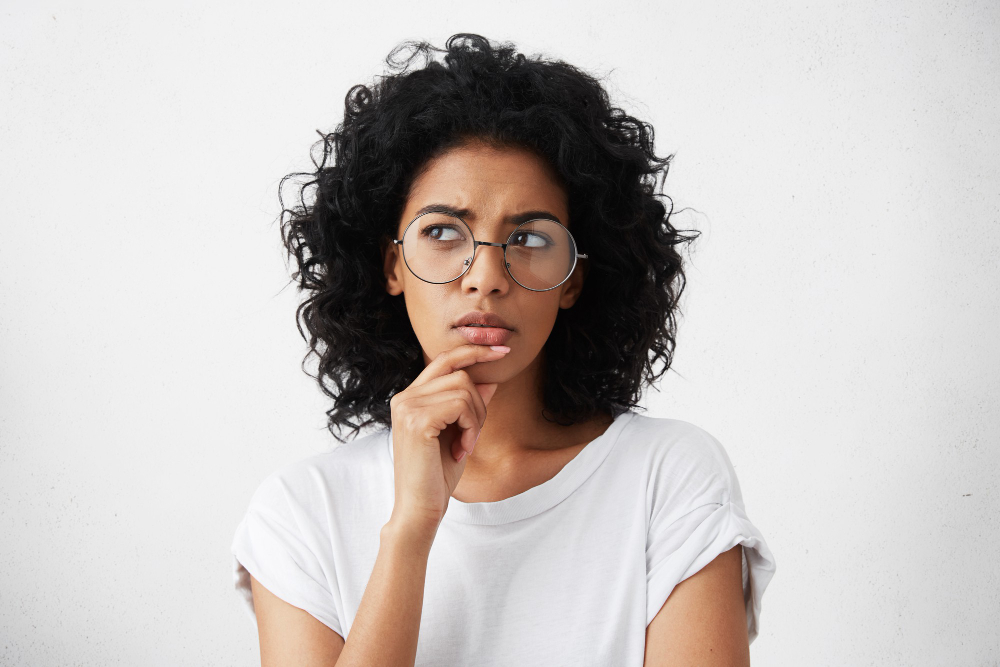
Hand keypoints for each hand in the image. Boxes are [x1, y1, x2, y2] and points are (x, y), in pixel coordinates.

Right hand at [387, 343, 508, 534]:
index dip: (474, 350)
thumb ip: (469, 405)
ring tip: (465, 445)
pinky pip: (462, 404)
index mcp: (410, 397)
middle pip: (459, 373)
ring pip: (464, 388)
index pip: (444, 359)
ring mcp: (408, 406)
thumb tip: (490, 378)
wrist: (420, 509)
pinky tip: (463, 448)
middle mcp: (404, 397)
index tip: (503, 350)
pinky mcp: (417, 420)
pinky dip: (472, 427)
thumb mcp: (459, 433)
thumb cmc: (437, 475)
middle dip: (479, 402)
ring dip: (476, 419)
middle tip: (473, 435)